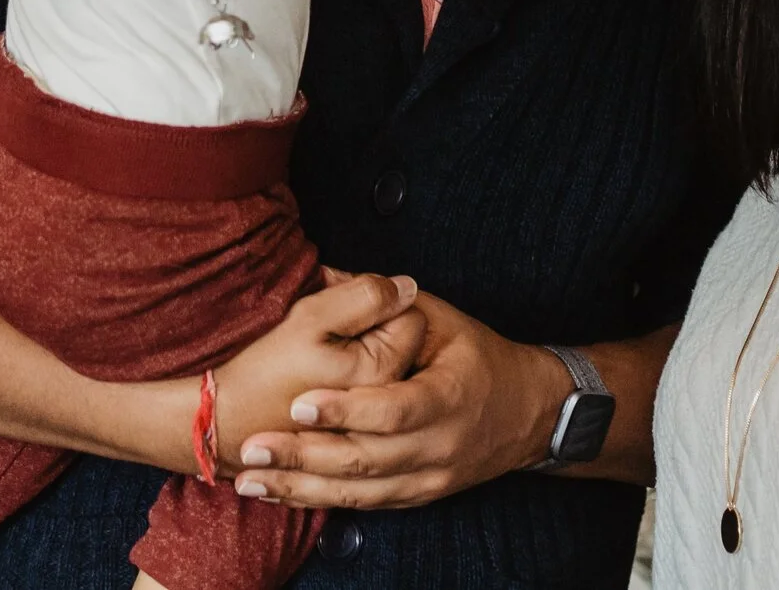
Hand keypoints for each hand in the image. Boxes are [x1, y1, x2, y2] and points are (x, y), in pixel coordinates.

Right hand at [205, 270, 426, 474]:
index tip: (337, 309)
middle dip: (372, 322)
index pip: (410, 313)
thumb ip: (365, 297)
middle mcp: (388, 401)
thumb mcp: (310, 319)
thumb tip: (408, 286)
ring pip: (385, 360)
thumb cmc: (262, 370)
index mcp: (383, 370)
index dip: (375, 298)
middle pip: (402, 337)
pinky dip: (351, 372)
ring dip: (361, 345)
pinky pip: (368, 388)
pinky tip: (318, 376)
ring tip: (318, 355)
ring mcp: (373, 419)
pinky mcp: (354, 431)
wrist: (222, 424)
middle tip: (324, 331)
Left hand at [232, 291, 566, 508]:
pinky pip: (362, 506)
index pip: (392, 411)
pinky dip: (317, 501)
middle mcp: (439, 447)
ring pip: (357, 493)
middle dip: (303, 457)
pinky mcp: (416, 496)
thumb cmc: (477, 357)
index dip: (344, 411)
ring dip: (299, 487)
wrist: (529, 414)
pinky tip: (277, 493)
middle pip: (365, 460)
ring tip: (249, 479)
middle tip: (252, 447)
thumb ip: (384, 302)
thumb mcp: (442, 319)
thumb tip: (325, 272)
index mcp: (449, 398)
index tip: (298, 404)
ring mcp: (428, 479)